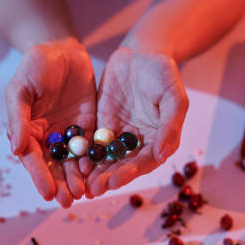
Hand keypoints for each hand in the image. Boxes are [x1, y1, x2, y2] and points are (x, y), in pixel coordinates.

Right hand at [6, 38, 95, 206]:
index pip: (33, 159)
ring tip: (85, 195)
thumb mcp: (21, 88)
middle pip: (53, 167)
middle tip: (69, 202)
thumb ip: (19, 117)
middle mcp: (47, 137)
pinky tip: (99, 173)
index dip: (39, 176)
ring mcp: (68, 134)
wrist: (62, 48)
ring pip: (72, 162)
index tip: (48, 193)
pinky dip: (93, 162)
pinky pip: (90, 148)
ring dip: (77, 179)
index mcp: (27, 131)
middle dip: (60, 185)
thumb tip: (16, 149)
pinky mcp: (87, 127)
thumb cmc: (35, 65)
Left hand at [87, 47, 187, 196]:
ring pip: (106, 160)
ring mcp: (119, 136)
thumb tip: (163, 155)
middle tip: (93, 190)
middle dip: (108, 178)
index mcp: (159, 140)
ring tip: (81, 187)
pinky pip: (92, 144)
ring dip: (95, 174)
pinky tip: (72, 164)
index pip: (145, 162)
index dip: (130, 173)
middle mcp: (138, 143)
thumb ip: (170, 125)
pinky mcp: (102, 127)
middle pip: (123, 166)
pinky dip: (84, 155)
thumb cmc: (163, 73)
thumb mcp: (173, 96)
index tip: (114, 181)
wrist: (141, 53)